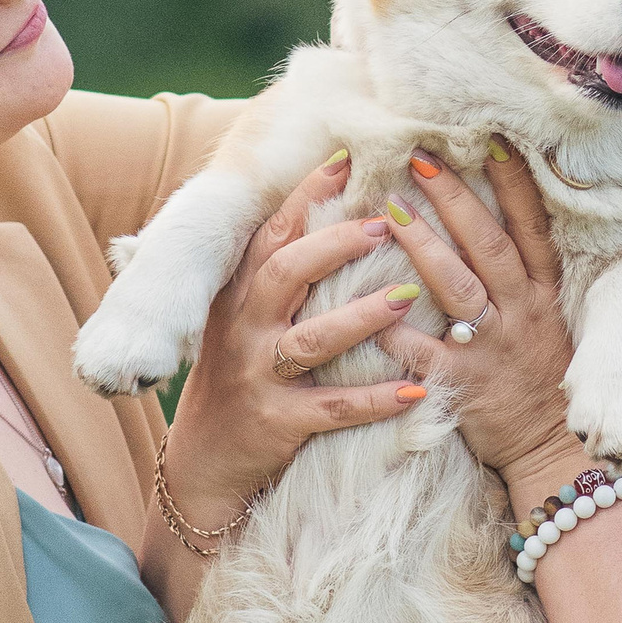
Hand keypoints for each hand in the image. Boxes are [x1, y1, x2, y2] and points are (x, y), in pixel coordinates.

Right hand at [160, 152, 427, 531]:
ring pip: (312, 340)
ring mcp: (259, 377)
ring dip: (361, 316)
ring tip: (407, 296)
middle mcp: (244, 330)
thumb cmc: (241, 376)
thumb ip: (278, 273)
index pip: (272, 234)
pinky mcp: (278, 424)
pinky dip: (375, 400)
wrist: (205, 460)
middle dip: (335, 244)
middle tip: (386, 223)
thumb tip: (330, 210)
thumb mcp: (243, 318)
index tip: (346, 161)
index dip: (307, 196)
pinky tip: (416, 390)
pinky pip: (332, 409)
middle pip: (285, 273)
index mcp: (239, 296)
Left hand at [378, 147, 585, 499]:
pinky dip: (394, 330)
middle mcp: (521, 312)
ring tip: (385, 208)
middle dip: (453, 197)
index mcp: (544, 293)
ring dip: (421, 244)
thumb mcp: (552, 318)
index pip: (531, 227)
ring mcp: (492, 348)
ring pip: (456, 287)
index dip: (513, 183)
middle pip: (488, 244)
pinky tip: (364, 303)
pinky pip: (424, 353)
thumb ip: (527, 273)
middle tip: (419, 155)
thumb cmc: (544, 377)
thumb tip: (500, 213)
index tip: (490, 139)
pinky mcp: (463, 385)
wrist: (554, 451)